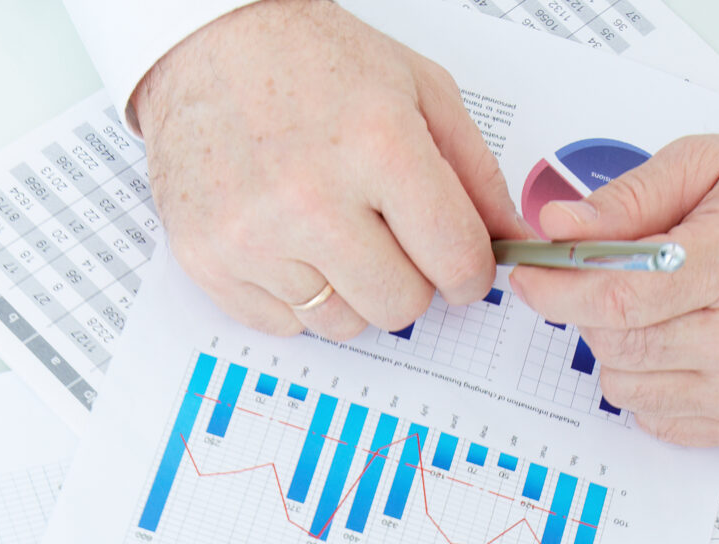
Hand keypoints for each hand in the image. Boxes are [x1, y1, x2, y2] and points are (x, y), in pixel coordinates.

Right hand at [133, 0, 522, 341]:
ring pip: (342, 324)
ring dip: (351, 290)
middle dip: (410, 279)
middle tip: (389, 236)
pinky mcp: (209, 260)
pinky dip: (296, 295)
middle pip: (400, 305)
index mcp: (376, 145)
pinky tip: (289, 240)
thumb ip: (474, 170)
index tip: (461, 264)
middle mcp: (311, 198)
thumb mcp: (416, 89)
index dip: (470, 270)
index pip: (455, 259)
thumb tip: (512, 239)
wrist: (206, 42)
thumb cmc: (309, 57)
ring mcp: (254, 236)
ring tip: (332, 231)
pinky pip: (283, 325)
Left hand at [508, 136, 718, 444]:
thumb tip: (560, 228)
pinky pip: (656, 418)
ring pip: (626, 388)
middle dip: (588, 309)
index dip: (561, 289)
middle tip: (599, 276)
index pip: (622, 296)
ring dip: (619, 347)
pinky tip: (680, 341)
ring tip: (660, 305)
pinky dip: (650, 381)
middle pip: (618, 344)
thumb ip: (628, 200)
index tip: (532, 275)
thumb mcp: (710, 165)